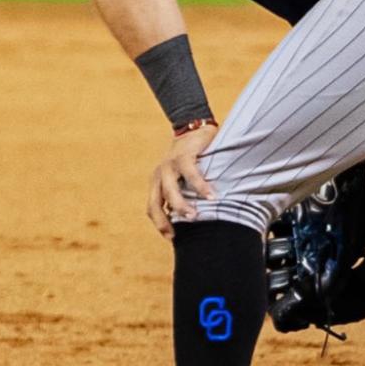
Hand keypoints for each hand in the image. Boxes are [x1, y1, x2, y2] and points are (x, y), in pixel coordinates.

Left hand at [147, 122, 217, 237]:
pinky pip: (190, 173)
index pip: (152, 208)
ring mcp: (169, 165)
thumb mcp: (182, 178)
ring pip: (170, 190)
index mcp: (157, 182)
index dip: (160, 224)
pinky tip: (211, 196)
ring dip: (181, 205)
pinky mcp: (183, 155)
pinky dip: (200, 186)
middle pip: (156, 202)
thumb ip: (184, 195)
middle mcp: (159, 175)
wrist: (193, 127)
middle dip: (165, 220)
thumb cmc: (191, 158)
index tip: (172, 238)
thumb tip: (193, 219)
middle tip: (178, 234)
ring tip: (195, 215)